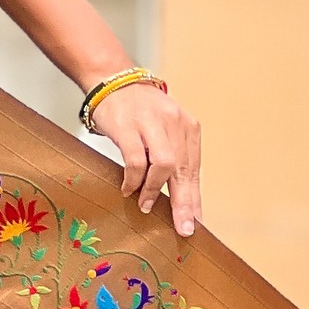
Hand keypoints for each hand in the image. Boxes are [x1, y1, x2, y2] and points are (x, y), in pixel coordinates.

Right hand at [90, 80, 200, 235]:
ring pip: (164, 165)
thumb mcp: (164, 130)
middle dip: (184, 203)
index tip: (195, 222)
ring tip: (146, 206)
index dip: (195, 198)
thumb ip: (174, 158)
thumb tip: (181, 201)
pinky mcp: (128, 126)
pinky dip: (134, 180)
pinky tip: (128, 189)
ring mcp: (151, 123)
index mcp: (188, 127)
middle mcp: (174, 123)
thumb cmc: (140, 112)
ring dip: (154, 190)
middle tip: (183, 227)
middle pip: (183, 170)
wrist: (113, 81)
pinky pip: (135, 160)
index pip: (194, 169)